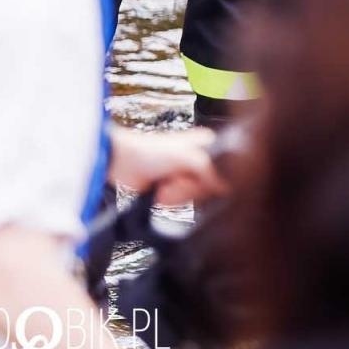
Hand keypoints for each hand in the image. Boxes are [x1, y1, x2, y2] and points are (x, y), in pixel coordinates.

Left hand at [108, 127, 224, 205]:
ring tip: (165, 185)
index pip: (226, 170)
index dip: (213, 180)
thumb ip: (210, 172)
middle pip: (211, 186)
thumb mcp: (188, 158)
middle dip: (191, 188)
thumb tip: (224, 189)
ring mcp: (186, 175)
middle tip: (176, 180)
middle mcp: (200, 159)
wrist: (122, 162)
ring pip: (197, 197)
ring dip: (179, 195)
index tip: (200, 179)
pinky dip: (172, 200)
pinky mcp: (175, 189)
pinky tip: (162, 192)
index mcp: (208, 145)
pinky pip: (183, 203)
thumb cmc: (151, 151)